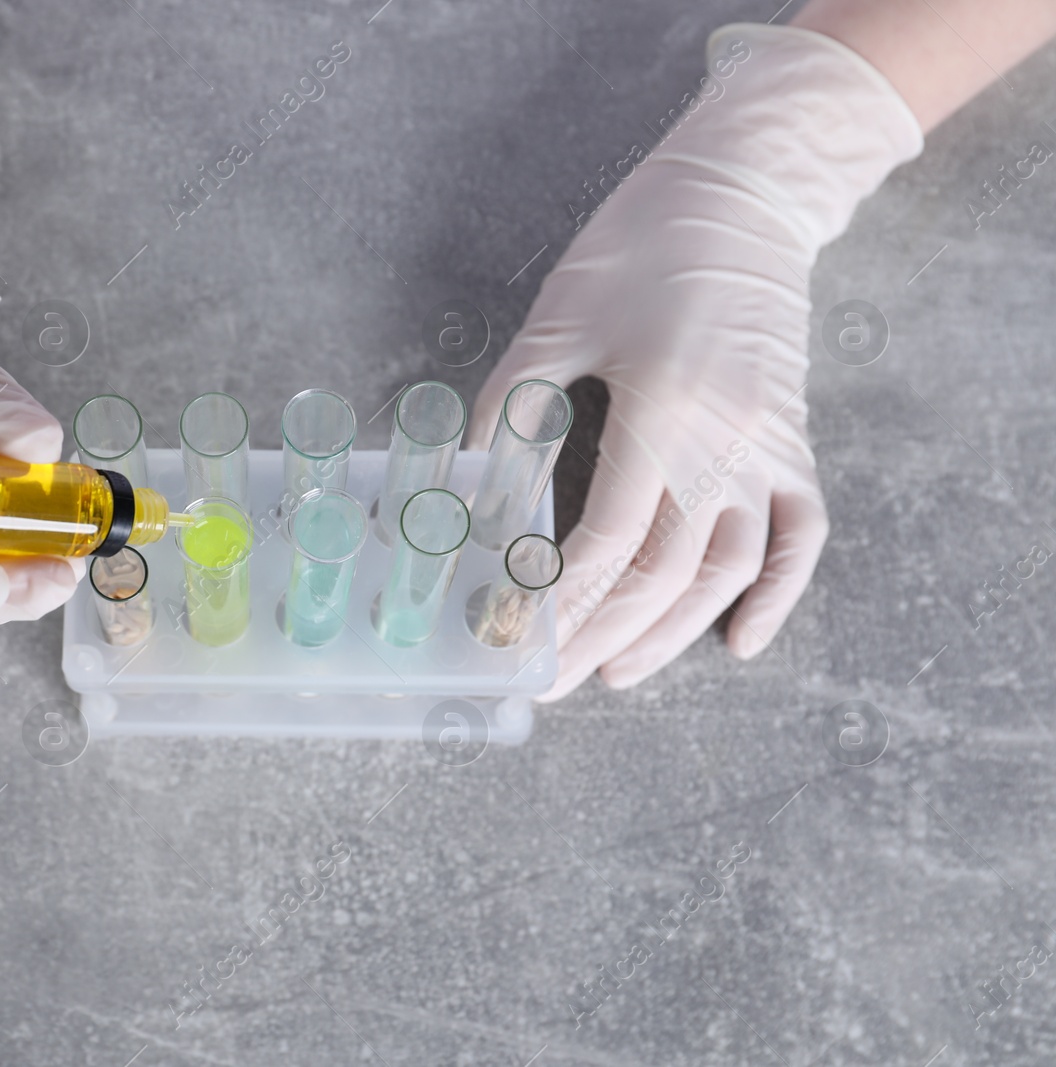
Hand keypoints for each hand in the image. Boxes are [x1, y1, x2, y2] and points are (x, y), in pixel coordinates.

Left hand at [470, 24, 921, 697]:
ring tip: (617, 672)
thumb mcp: (558, 319)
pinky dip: (778, 595)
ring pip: (729, 569)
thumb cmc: (637, 247)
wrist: (741, 194)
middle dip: (601, 637)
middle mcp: (725, 440)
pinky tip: (741, 642)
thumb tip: (468, 492)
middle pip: (665, 573)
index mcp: (660, 408)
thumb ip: (513, 409)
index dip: (557, 600)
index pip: (608, 540)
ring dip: (674, 631)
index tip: (512, 636)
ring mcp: (770, 446)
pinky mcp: (794, 442)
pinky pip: (801, 535)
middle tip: (549, 678)